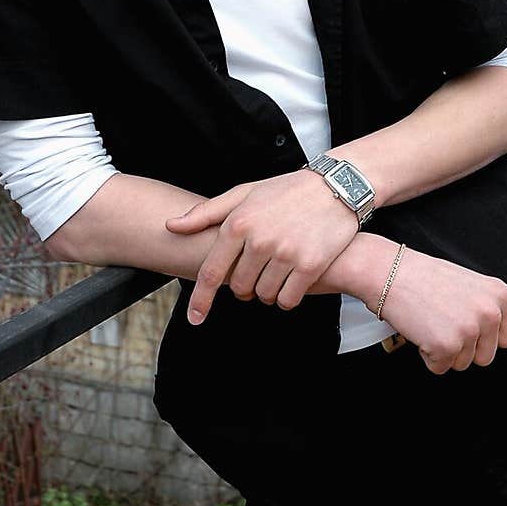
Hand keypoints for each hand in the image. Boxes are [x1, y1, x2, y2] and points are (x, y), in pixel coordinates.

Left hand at [165, 171, 360, 324]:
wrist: (335, 186)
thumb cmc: (284, 191)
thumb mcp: (243, 194)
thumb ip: (206, 214)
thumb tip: (171, 226)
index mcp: (238, 223)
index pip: (212, 272)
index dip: (201, 299)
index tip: (195, 318)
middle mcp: (259, 240)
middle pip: (240, 288)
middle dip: (245, 287)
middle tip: (257, 272)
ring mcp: (286, 254)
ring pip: (264, 296)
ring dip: (267, 292)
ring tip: (277, 271)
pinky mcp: (310, 265)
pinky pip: (288, 299)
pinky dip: (287, 297)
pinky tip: (291, 282)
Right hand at [363, 239, 506, 374]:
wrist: (388, 271)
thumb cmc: (424, 277)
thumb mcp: (471, 287)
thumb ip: (497, 312)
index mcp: (501, 296)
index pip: (506, 338)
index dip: (479, 333)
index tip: (459, 314)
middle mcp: (491, 313)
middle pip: (485, 356)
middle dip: (462, 345)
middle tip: (442, 317)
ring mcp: (469, 331)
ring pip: (462, 364)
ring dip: (443, 350)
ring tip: (430, 320)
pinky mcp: (446, 347)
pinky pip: (439, 368)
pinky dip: (426, 355)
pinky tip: (420, 329)